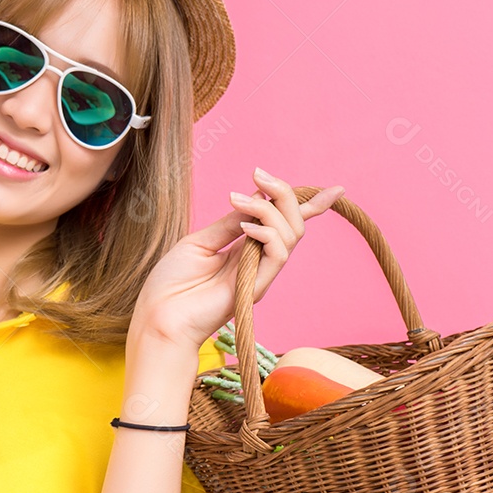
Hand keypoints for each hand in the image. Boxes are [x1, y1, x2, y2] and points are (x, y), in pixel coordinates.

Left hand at [128, 170, 345, 353]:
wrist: (158, 318)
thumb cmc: (171, 284)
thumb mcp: (200, 242)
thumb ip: (230, 222)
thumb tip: (254, 198)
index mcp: (244, 249)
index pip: (284, 224)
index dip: (310, 206)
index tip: (334, 189)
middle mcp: (257, 261)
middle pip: (293, 223)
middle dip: (283, 193)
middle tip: (257, 174)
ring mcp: (259, 275)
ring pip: (290, 235)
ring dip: (267, 209)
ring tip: (235, 199)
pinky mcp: (256, 288)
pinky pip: (278, 255)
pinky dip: (267, 234)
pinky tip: (245, 228)